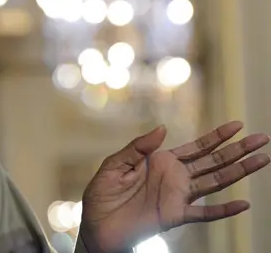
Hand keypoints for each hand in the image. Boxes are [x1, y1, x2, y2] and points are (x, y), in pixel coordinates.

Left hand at [78, 121, 269, 252]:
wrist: (96, 225)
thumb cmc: (102, 195)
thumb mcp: (115, 164)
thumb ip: (138, 147)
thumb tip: (162, 128)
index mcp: (161, 162)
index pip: (196, 147)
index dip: (217, 137)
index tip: (237, 125)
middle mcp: (175, 177)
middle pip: (214, 161)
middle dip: (238, 150)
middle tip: (262, 139)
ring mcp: (178, 197)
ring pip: (215, 182)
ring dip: (239, 172)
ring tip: (262, 160)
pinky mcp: (175, 216)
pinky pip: (204, 213)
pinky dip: (224, 210)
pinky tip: (243, 204)